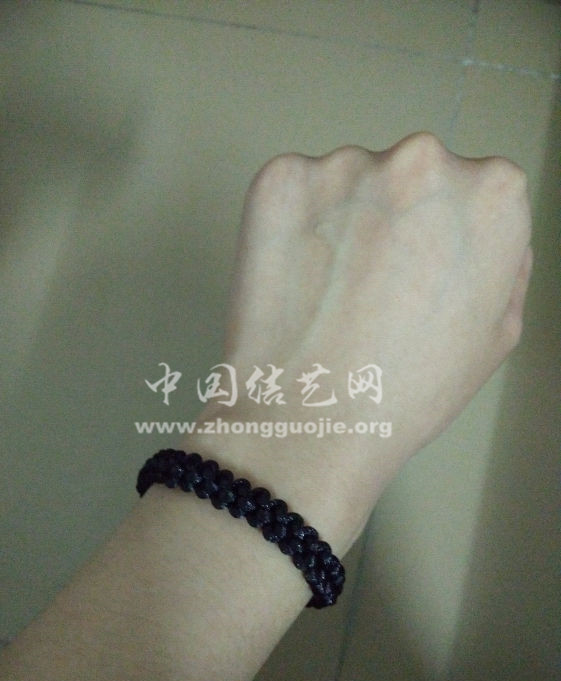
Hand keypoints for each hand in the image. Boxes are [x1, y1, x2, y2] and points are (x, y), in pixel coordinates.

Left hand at [185, 133, 532, 549]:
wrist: (311, 418)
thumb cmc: (410, 390)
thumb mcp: (497, 335)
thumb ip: (504, 262)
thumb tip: (480, 230)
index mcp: (492, 193)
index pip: (475, 189)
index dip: (444, 236)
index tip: (420, 274)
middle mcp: (423, 158)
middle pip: (413, 175)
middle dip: (396, 217)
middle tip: (370, 286)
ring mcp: (345, 163)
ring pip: (349, 183)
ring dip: (342, 221)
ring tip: (326, 292)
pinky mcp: (279, 179)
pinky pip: (294, 192)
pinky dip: (292, 225)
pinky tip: (292, 280)